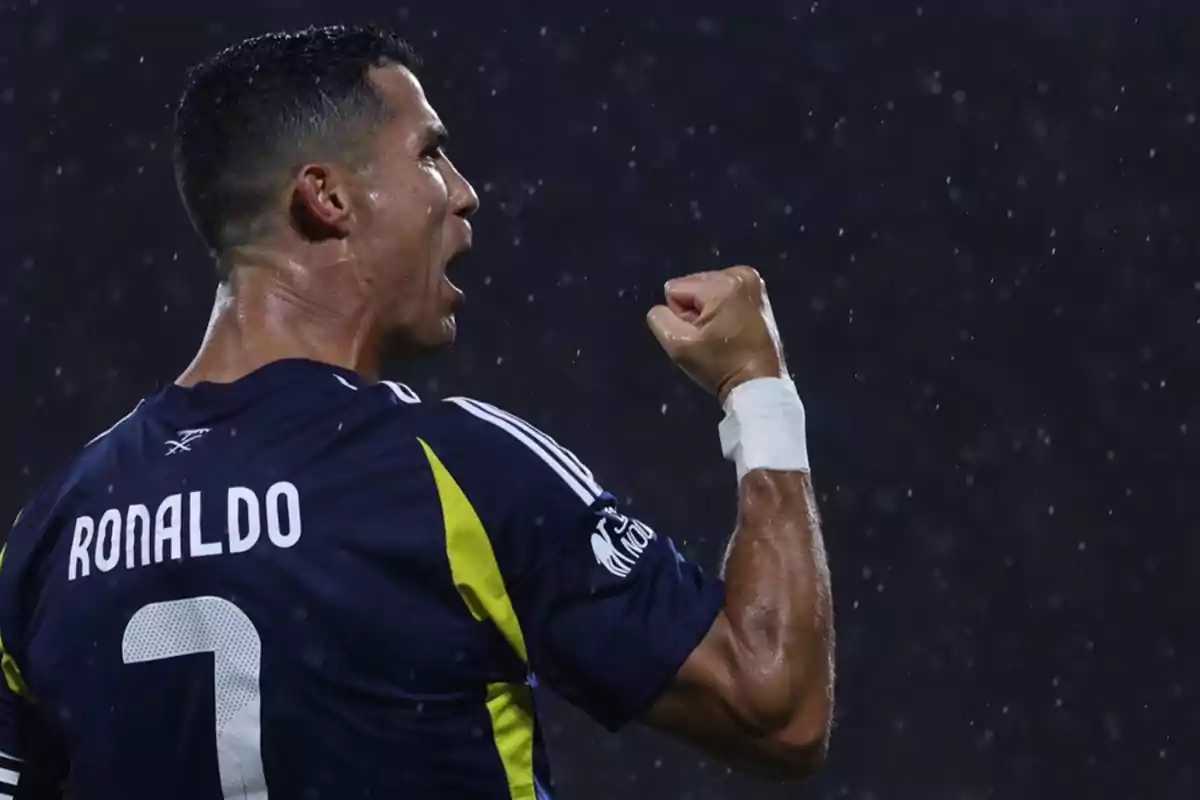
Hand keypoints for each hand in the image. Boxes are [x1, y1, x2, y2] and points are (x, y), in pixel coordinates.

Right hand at [646, 266, 787, 402]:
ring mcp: (751, 282)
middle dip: (694, 312)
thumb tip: (663, 308)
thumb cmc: (720, 366)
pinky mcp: (757, 293)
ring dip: (706, 313)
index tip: (699, 337)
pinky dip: (720, 311)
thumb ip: (659, 318)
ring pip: (704, 292)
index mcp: (723, 284)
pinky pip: (720, 295)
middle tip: (710, 338)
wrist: (757, 383)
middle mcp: (740, 274)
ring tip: (720, 335)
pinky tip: (730, 330)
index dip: (680, 317)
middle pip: (691, 287)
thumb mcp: (678, 345)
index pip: (674, 290)